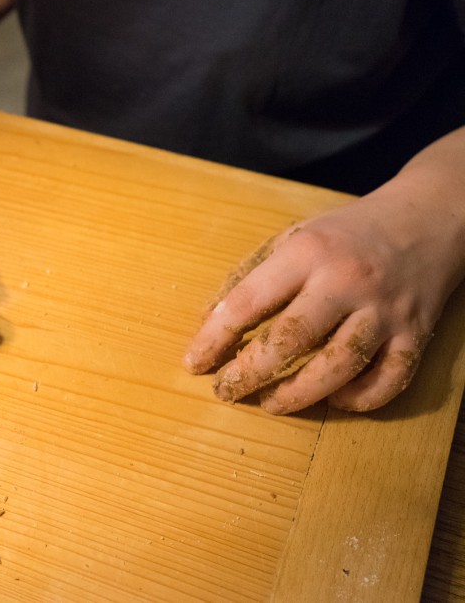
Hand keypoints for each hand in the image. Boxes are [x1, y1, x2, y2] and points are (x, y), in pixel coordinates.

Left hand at [183, 187, 463, 413]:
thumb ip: (248, 277)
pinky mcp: (417, 333)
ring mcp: (384, 310)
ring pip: (338, 365)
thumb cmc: (344, 235)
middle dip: (250, 372)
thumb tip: (207, 323)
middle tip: (224, 391)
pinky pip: (388, 379)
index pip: (249, 302)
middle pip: (291, 338)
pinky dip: (359, 399)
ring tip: (269, 404)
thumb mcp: (290, 238)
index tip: (194, 363)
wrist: (427, 218)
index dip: (215, 338)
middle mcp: (346, 281)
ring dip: (298, 394)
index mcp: (306, 253)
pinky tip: (333, 399)